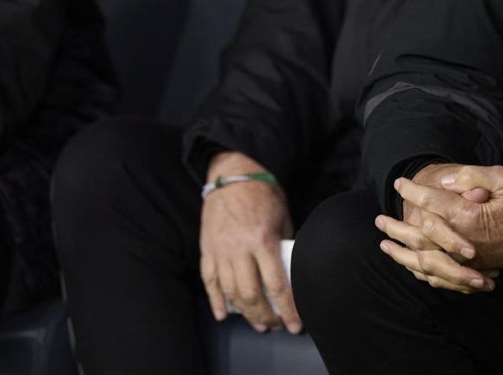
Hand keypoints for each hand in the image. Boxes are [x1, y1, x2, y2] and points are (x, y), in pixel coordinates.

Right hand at [199, 151, 299, 333]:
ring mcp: (221, 251)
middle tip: (275, 326)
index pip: (277, 285)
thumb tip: (294, 264)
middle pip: (252, 294)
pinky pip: (210, 280)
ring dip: (245, 312)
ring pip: (231, 292)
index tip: (295, 324)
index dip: (288, 309)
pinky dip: (216, 300)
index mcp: (263, 241)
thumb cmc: (263, 193)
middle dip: (266, 316)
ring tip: (258, 323)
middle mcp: (240, 250)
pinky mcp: (207, 249)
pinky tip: (223, 314)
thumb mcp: (283, 216)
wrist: (233, 176)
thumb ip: (286, 242)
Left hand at [377, 164, 502, 291]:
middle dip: (396, 227)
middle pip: (419, 236)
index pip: (431, 202)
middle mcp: (462, 242)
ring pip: (425, 261)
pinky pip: (441, 278)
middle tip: (379, 220)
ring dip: (402, 254)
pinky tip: (411, 266)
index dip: (412, 191)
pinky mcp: (473, 271)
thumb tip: (448, 179)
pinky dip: (422, 273)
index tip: (400, 183)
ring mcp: (467, 261)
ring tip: (385, 246)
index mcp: (468, 216)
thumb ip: (473, 176)